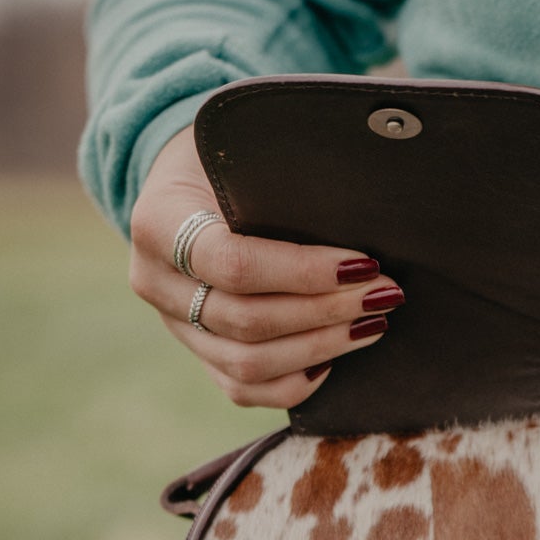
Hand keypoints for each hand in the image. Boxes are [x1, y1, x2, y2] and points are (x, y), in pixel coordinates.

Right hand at [129, 128, 403, 407]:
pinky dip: (294, 382)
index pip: (234, 264)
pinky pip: (243, 390)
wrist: (185, 184)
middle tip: (384, 293)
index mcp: (158, 223)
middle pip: (246, 321)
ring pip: (247, 364)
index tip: (363, 263)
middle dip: (326, 311)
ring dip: (320, 347)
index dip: (304, 271)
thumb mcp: (245, 149)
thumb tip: (362, 206)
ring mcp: (173, 325)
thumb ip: (284, 178)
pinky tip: (333, 359)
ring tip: (371, 323)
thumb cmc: (228, 159)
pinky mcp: (197, 354)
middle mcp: (155, 283)